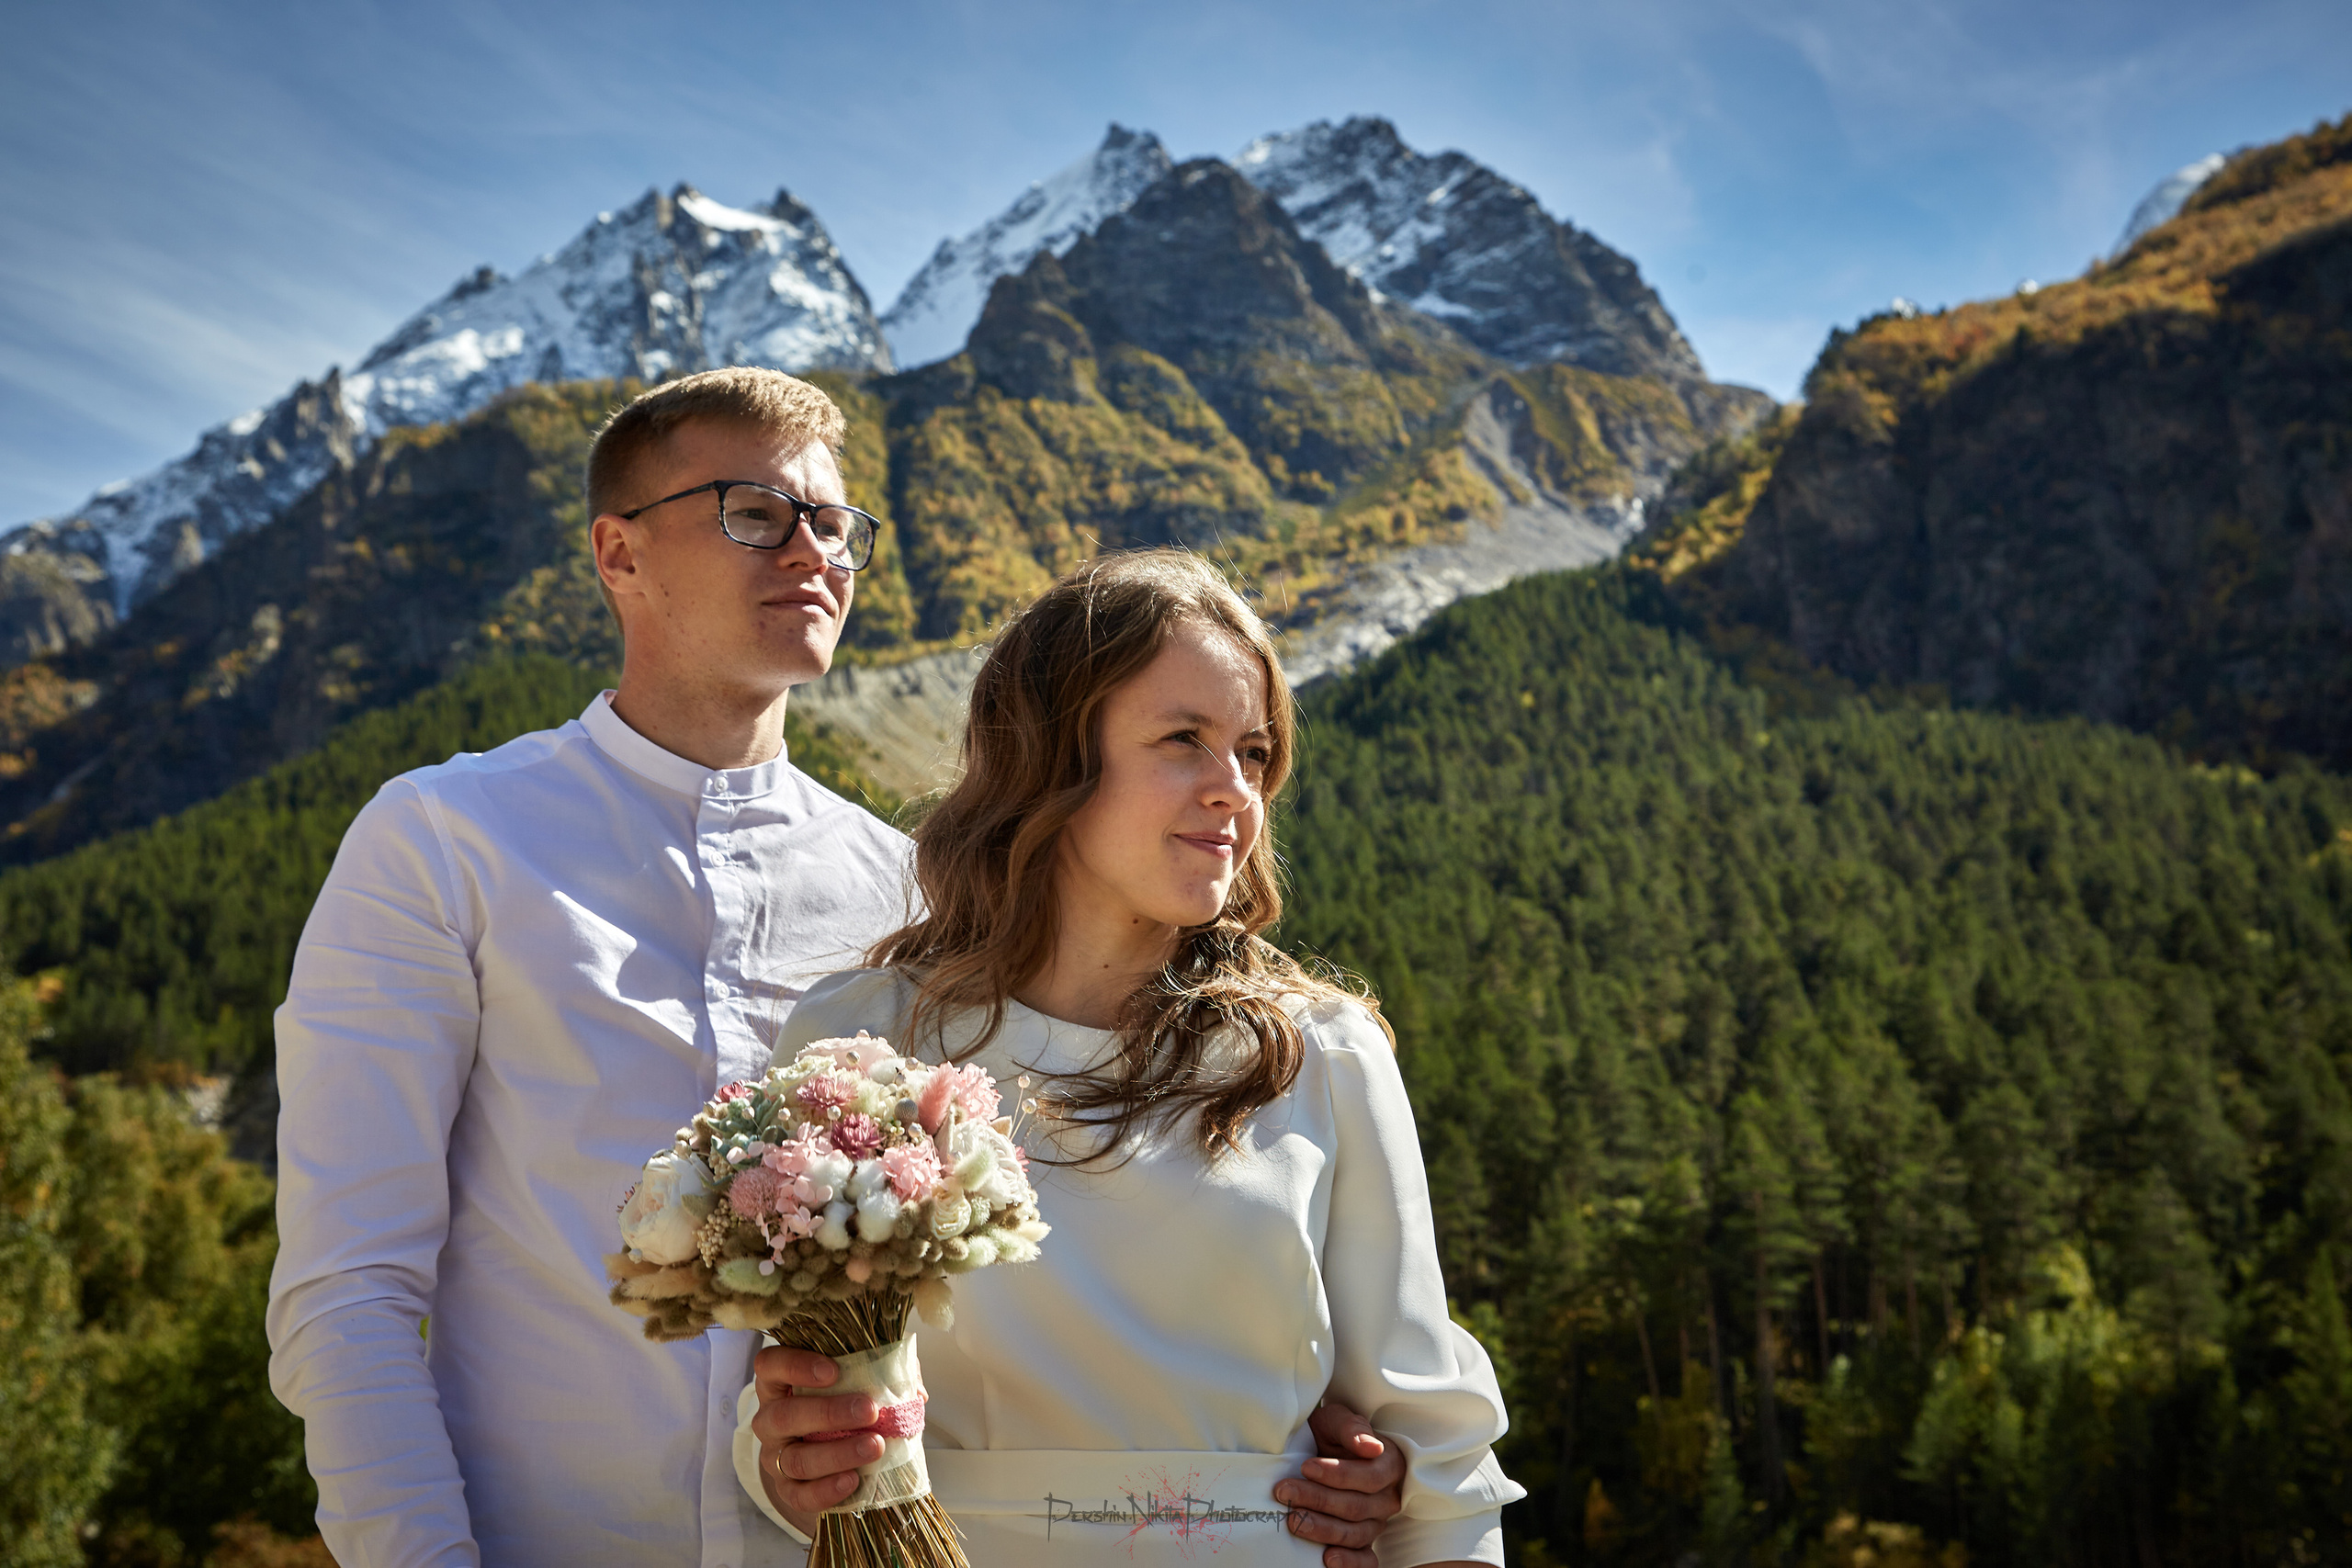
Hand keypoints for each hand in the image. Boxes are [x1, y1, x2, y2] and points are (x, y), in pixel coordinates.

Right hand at [748, 1344, 881, 1537]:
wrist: (829, 1452)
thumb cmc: (843, 1403)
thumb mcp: (859, 1378)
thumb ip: (885, 1371)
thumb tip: (915, 1390)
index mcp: (780, 1382)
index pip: (771, 1364)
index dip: (796, 1365)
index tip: (833, 1370)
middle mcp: (770, 1418)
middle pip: (785, 1415)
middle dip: (829, 1413)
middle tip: (870, 1411)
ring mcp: (775, 1455)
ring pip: (795, 1458)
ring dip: (837, 1454)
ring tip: (874, 1446)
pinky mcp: (786, 1488)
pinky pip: (800, 1495)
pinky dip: (826, 1490)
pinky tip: (853, 1479)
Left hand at [1274, 1401, 1406, 1567]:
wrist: (1318, 1449)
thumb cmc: (1330, 1433)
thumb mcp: (1336, 1419)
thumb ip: (1351, 1427)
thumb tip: (1370, 1446)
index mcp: (1389, 1464)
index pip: (1369, 1476)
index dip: (1338, 1474)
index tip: (1306, 1466)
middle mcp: (1387, 1498)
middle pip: (1356, 1506)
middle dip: (1317, 1500)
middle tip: (1285, 1491)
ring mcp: (1376, 1523)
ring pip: (1354, 1533)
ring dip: (1321, 1529)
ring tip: (1292, 1521)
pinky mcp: (1363, 1542)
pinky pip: (1365, 1560)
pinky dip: (1350, 1563)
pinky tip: (1327, 1560)